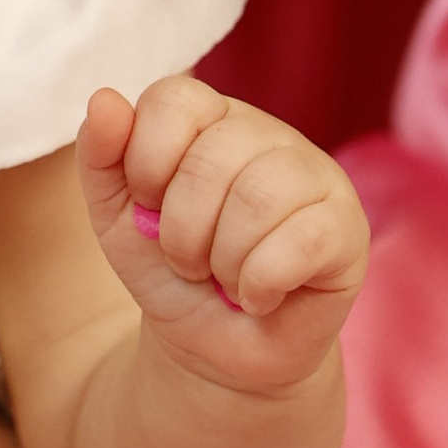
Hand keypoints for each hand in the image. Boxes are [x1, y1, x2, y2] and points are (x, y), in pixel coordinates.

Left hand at [79, 76, 367, 397]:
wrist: (213, 350)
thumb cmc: (169, 271)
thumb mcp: (115, 216)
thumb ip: (100, 155)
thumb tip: (104, 100)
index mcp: (211, 119)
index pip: (176, 98)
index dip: (147, 161)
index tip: (148, 206)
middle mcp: (268, 135)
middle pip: (213, 156)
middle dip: (181, 229)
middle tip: (188, 260)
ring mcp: (315, 175)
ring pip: (259, 197)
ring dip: (222, 260)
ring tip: (225, 278)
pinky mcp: (347, 227)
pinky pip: (302, 240)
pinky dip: (261, 283)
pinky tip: (259, 296)